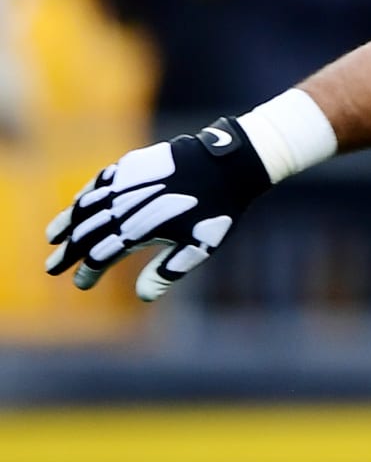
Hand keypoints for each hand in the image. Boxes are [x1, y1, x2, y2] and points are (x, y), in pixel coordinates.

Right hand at [45, 118, 272, 300]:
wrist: (227, 164)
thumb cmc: (217, 210)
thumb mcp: (199, 246)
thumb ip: (169, 271)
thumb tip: (144, 297)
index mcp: (141, 230)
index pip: (103, 256)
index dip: (88, 272)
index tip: (80, 284)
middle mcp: (126, 206)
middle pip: (87, 233)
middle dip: (68, 252)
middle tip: (52, 267)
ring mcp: (125, 184)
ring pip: (86, 206)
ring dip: (67, 223)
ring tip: (52, 238)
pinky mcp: (130, 166)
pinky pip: (98, 183)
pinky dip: (83, 197)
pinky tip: (76, 205)